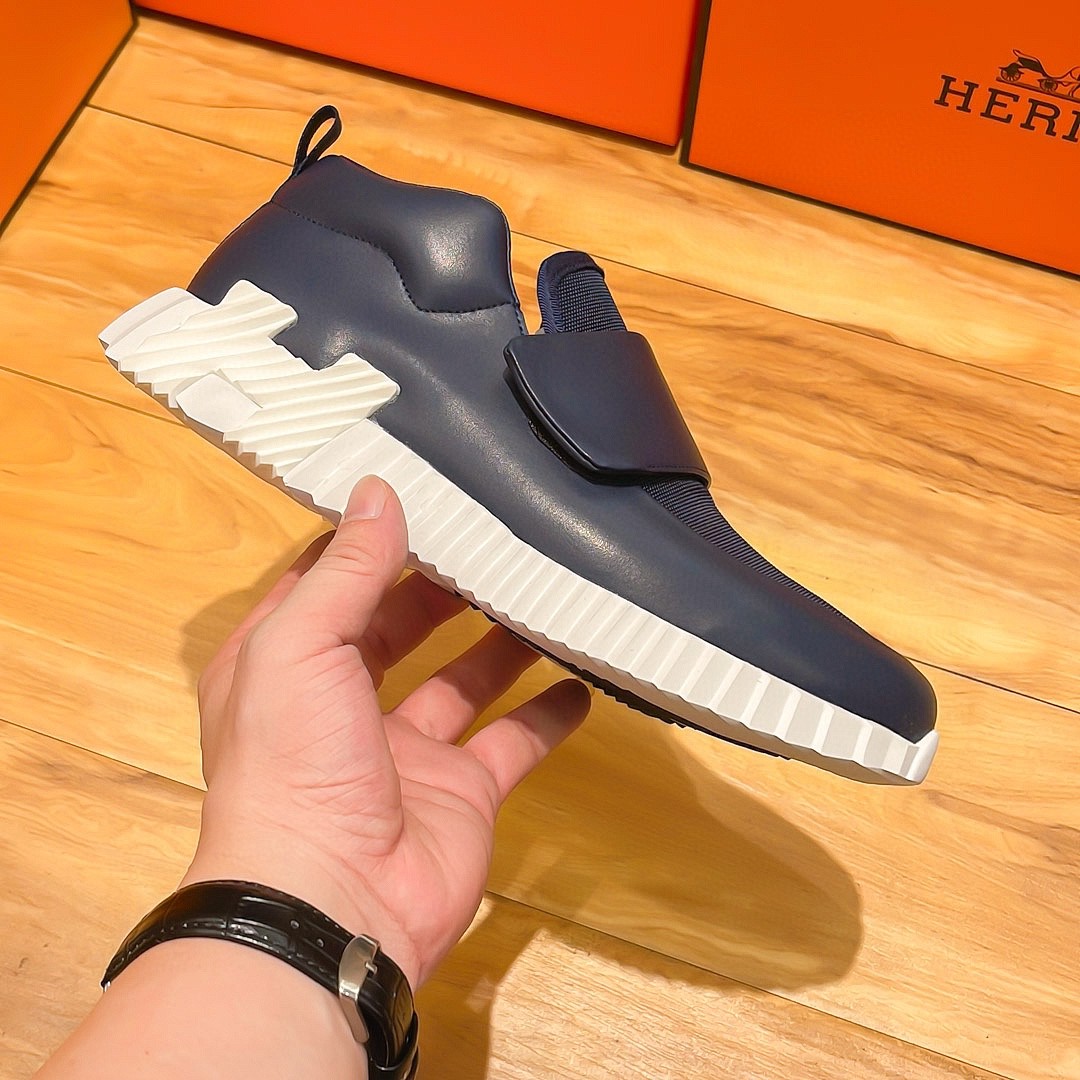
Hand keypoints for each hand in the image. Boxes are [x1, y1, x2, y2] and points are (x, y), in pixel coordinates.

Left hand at [182, 475, 590, 987]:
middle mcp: (341, 703)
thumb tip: (380, 490)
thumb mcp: (302, 645)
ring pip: (463, 678)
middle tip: (496, 537)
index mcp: (284, 665)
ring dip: (501, 639)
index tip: (417, 492)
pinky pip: (513, 741)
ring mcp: (407, 751)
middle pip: (400, 624)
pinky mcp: (462, 791)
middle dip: (442, 584)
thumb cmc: (292, 765)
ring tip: (546, 590)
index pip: (327, 582)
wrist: (333, 907)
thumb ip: (348, 570)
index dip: (367, 539)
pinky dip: (547, 713)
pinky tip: (580, 676)